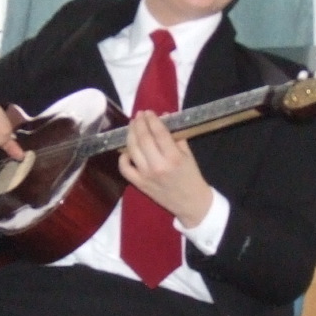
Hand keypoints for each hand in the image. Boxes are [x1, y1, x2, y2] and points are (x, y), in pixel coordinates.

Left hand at [118, 110, 214, 228]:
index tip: (148, 111)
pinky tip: (127, 150)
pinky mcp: (139, 184)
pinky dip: (123, 157)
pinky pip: (125, 168)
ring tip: (133, 126)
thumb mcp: (188, 155)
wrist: (191, 204)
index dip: (151, 119)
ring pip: (132, 150)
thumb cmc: (192, 177)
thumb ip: (176, 136)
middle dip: (139, 123)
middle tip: (138, 115)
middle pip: (143, 139)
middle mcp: (157, 166)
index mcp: (173, 157)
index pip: (158, 133)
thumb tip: (164, 117)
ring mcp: (146, 175)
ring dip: (130, 135)